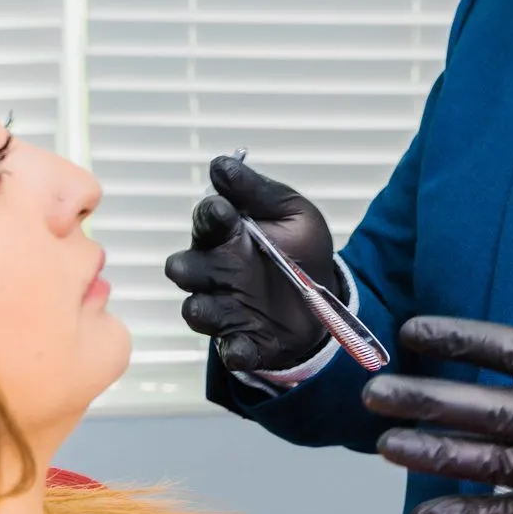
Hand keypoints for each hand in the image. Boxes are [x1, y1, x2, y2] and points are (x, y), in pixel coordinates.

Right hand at [163, 155, 340, 373]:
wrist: (327, 299)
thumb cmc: (302, 249)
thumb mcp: (292, 212)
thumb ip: (257, 191)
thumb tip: (221, 163)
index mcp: (227, 236)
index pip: (205, 221)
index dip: (210, 217)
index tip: (223, 212)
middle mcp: (217, 272)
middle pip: (186, 268)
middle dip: (192, 267)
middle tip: (211, 264)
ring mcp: (226, 308)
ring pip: (197, 310)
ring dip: (202, 309)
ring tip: (210, 308)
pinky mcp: (243, 340)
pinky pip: (230, 349)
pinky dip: (234, 350)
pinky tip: (242, 348)